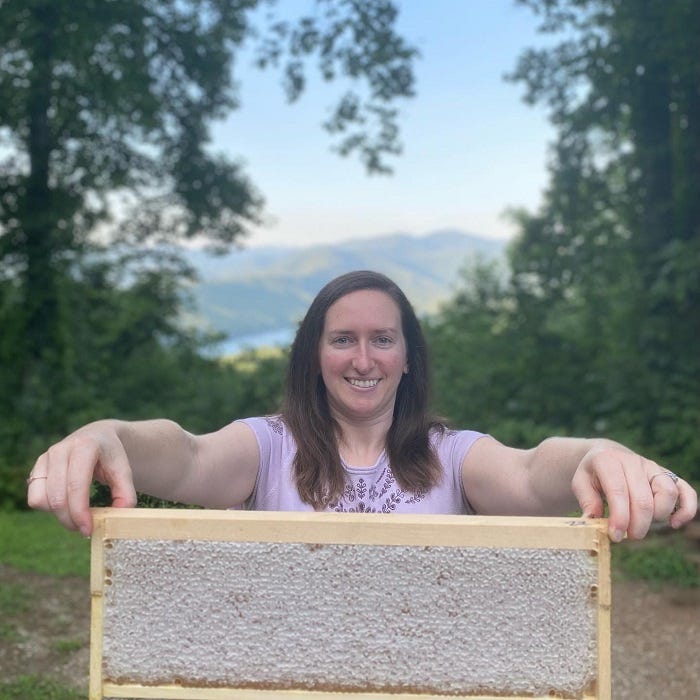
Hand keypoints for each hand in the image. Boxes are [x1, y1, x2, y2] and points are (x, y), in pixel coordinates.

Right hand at [26, 422, 136, 535]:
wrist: (98, 437)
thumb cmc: (111, 456)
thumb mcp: (124, 470)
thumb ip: (126, 493)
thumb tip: (119, 515)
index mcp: (84, 446)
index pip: (76, 485)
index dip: (80, 511)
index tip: (89, 529)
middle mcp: (60, 450)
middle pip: (57, 496)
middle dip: (71, 519)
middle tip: (86, 528)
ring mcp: (45, 458)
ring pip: (41, 500)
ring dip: (59, 515)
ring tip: (78, 514)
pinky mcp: (36, 468)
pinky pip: (34, 498)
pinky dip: (49, 508)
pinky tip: (67, 504)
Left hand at [571, 445, 696, 541]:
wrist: (607, 455)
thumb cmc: (593, 474)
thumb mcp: (580, 482)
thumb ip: (586, 501)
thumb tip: (593, 521)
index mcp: (609, 461)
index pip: (618, 491)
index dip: (619, 517)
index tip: (615, 535)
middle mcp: (634, 462)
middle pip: (643, 498)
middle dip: (637, 524)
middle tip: (627, 536)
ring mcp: (653, 467)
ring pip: (667, 493)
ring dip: (657, 517)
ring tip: (641, 525)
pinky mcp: (668, 475)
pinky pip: (686, 491)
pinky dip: (686, 509)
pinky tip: (674, 524)